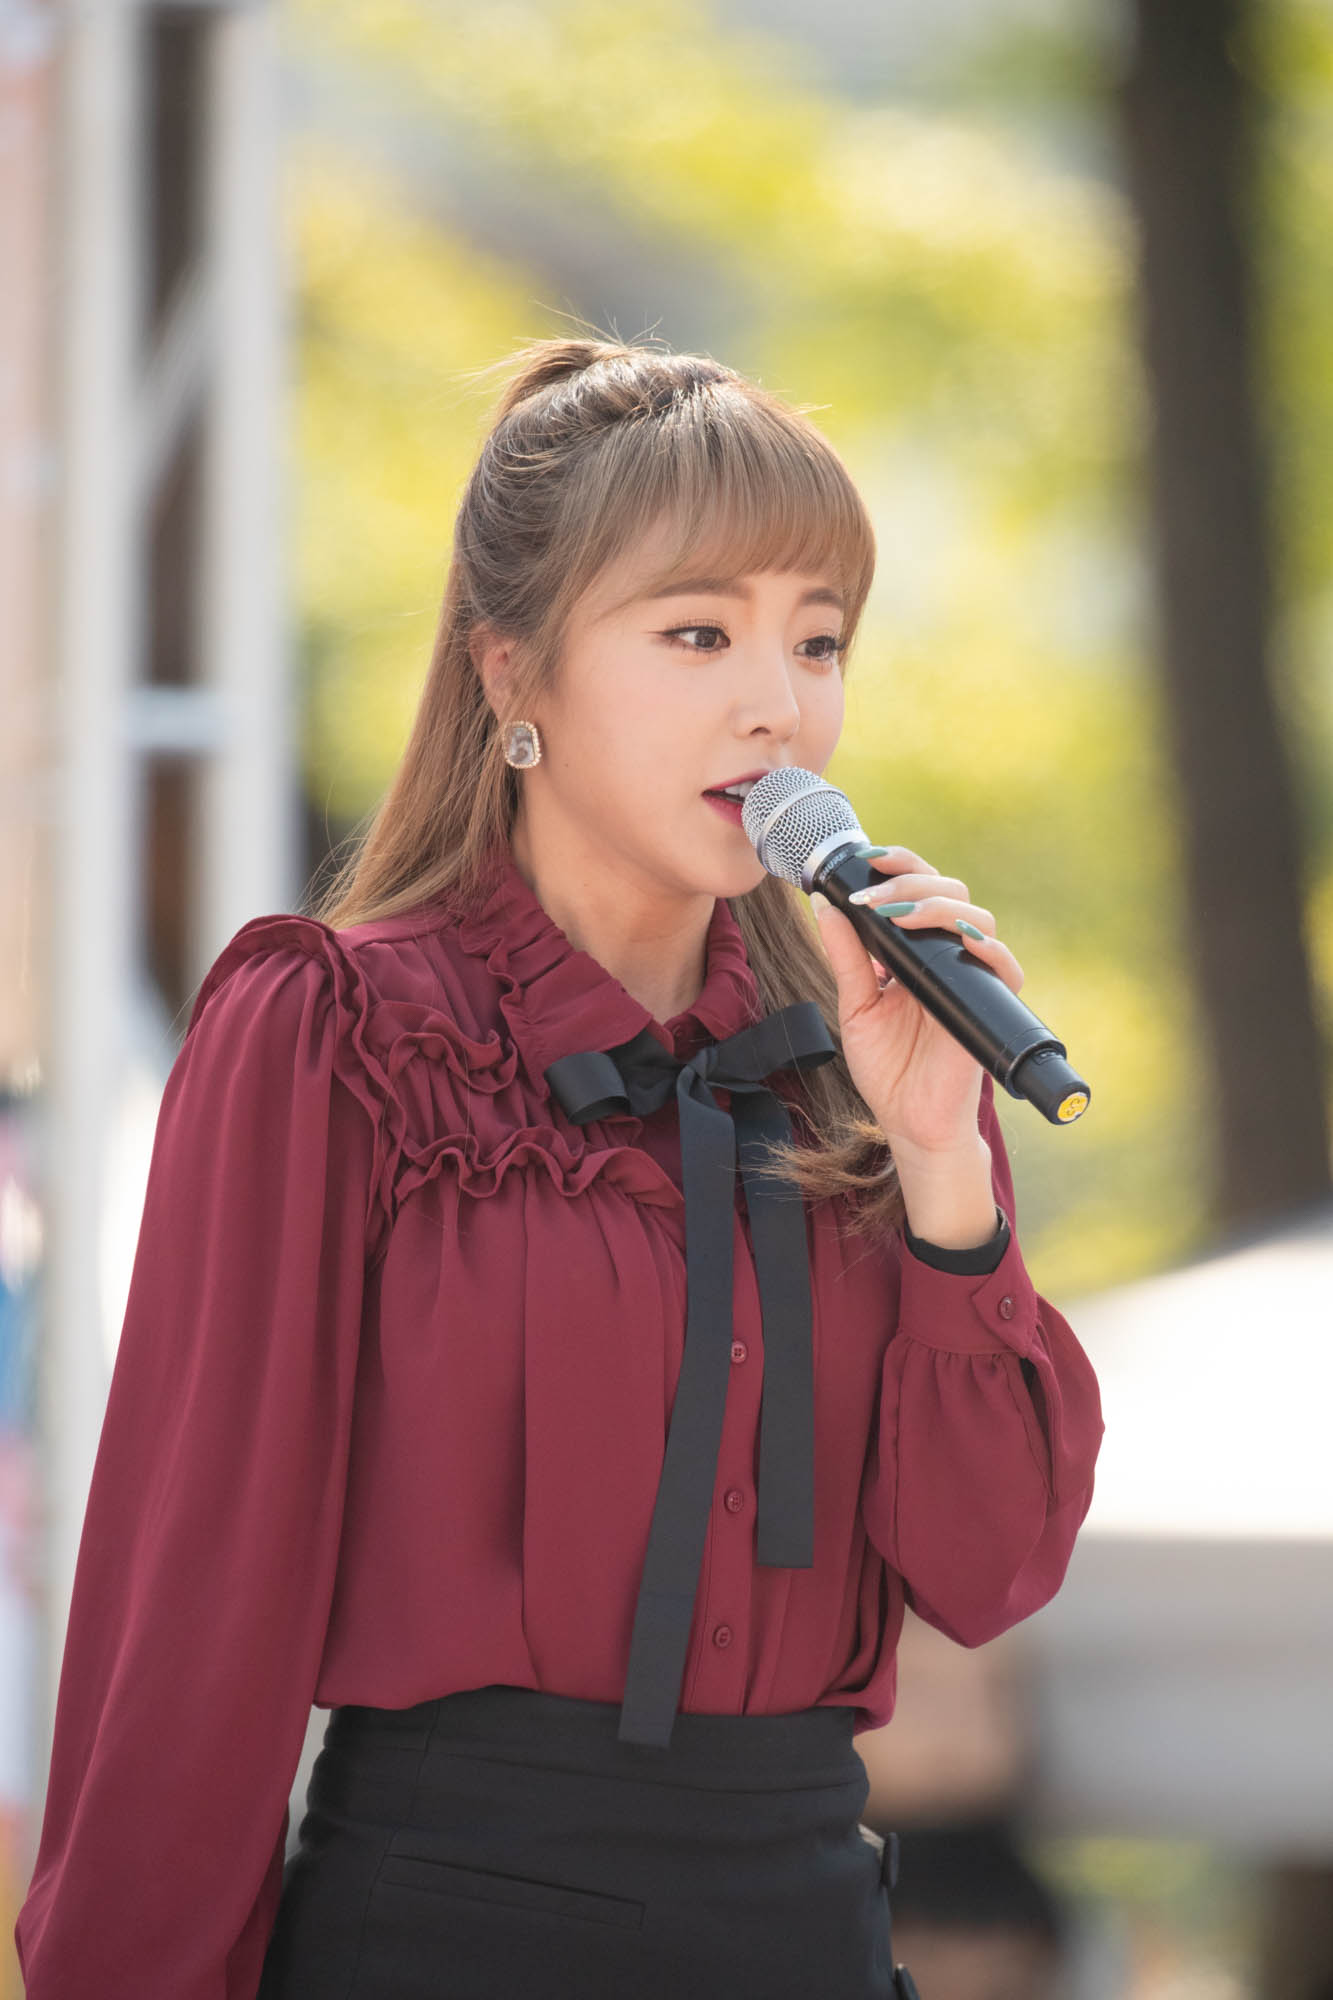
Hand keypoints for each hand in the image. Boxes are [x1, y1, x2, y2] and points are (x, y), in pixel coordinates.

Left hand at [810, 846, 1025, 1160]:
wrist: (910, 1121)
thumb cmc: (888, 1068)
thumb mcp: (855, 1006)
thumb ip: (846, 958)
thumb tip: (824, 906)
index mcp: (916, 951)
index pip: (920, 888)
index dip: (901, 866)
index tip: (867, 860)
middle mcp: (948, 957)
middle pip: (950, 891)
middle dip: (911, 881)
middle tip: (873, 896)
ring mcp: (971, 978)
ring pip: (976, 918)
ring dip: (936, 907)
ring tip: (897, 917)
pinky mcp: (990, 1006)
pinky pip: (1003, 967)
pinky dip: (985, 947)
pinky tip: (958, 939)